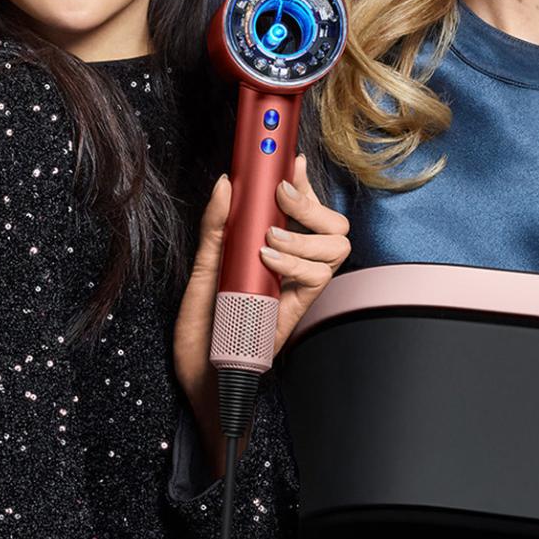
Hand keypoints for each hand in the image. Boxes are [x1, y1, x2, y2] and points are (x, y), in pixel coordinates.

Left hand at [173, 154, 352, 447]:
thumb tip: (227, 184)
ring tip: (267, 240)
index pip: (304, 210)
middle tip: (281, 197)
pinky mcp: (298, 310)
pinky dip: (296, 261)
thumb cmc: (203, 330)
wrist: (202, 379)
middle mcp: (292, 268)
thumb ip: (216, 227)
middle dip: (312, 203)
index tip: (291, 158)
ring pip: (336, 247)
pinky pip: (318, 277)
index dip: (304, 182)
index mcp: (272, 253)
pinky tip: (268, 259)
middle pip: (334, 225)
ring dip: (303, 235)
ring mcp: (298, 289)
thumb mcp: (203, 269)